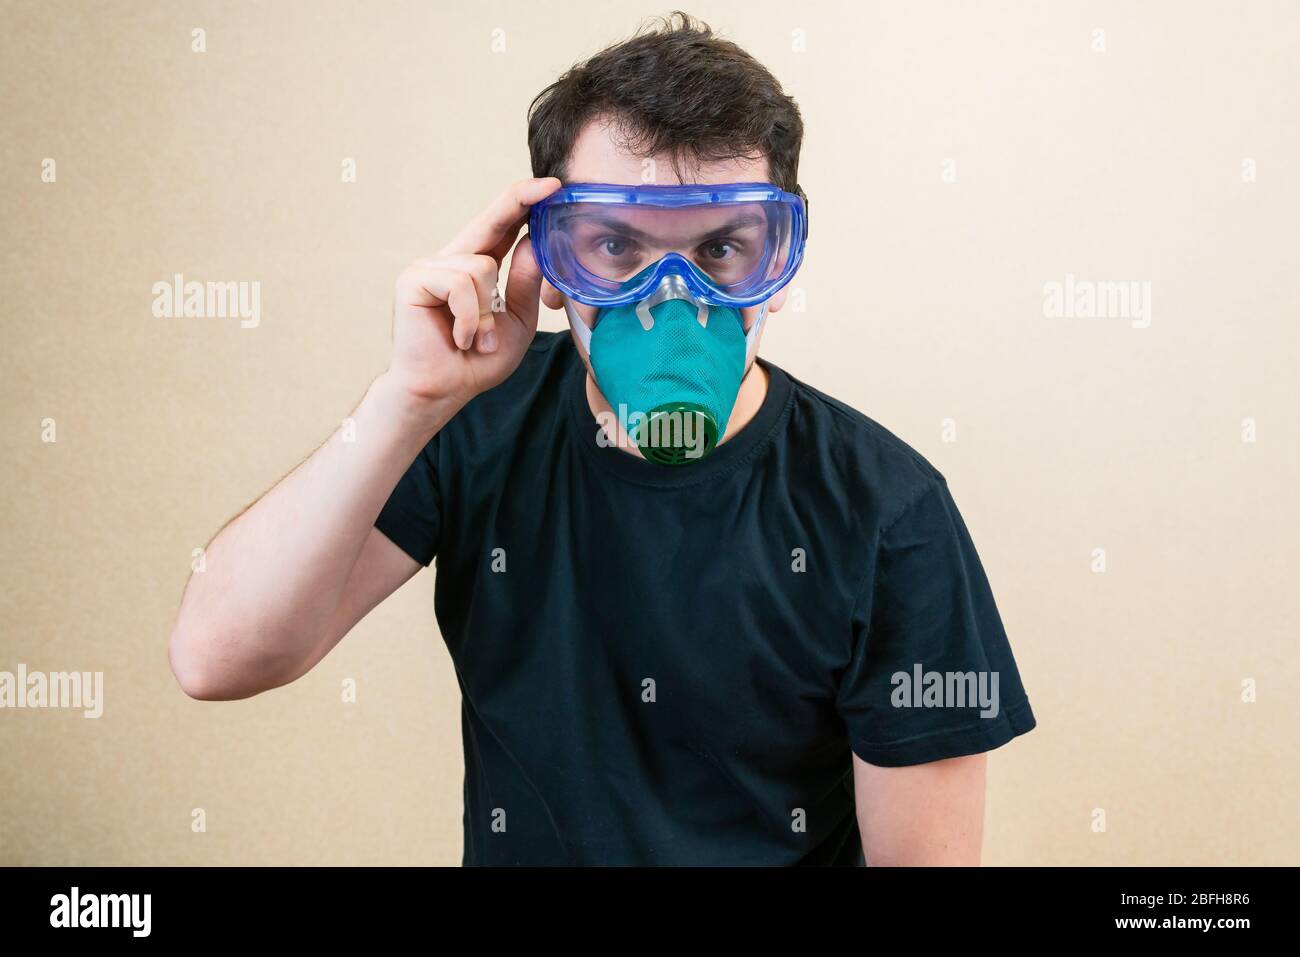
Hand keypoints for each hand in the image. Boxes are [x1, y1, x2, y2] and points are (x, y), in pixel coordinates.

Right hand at [387, 177, 561, 412]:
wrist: (443, 390)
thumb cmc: (477, 360)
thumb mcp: (517, 321)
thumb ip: (526, 283)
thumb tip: (536, 241)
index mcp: (477, 266)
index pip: (503, 226)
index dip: (525, 202)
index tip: (552, 187)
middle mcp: (453, 259)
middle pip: (490, 219)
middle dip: (519, 201)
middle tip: (551, 187)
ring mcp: (430, 266)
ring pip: (481, 267)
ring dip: (486, 314)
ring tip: (478, 340)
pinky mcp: (414, 279)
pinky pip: (461, 284)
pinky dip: (469, 318)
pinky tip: (461, 338)